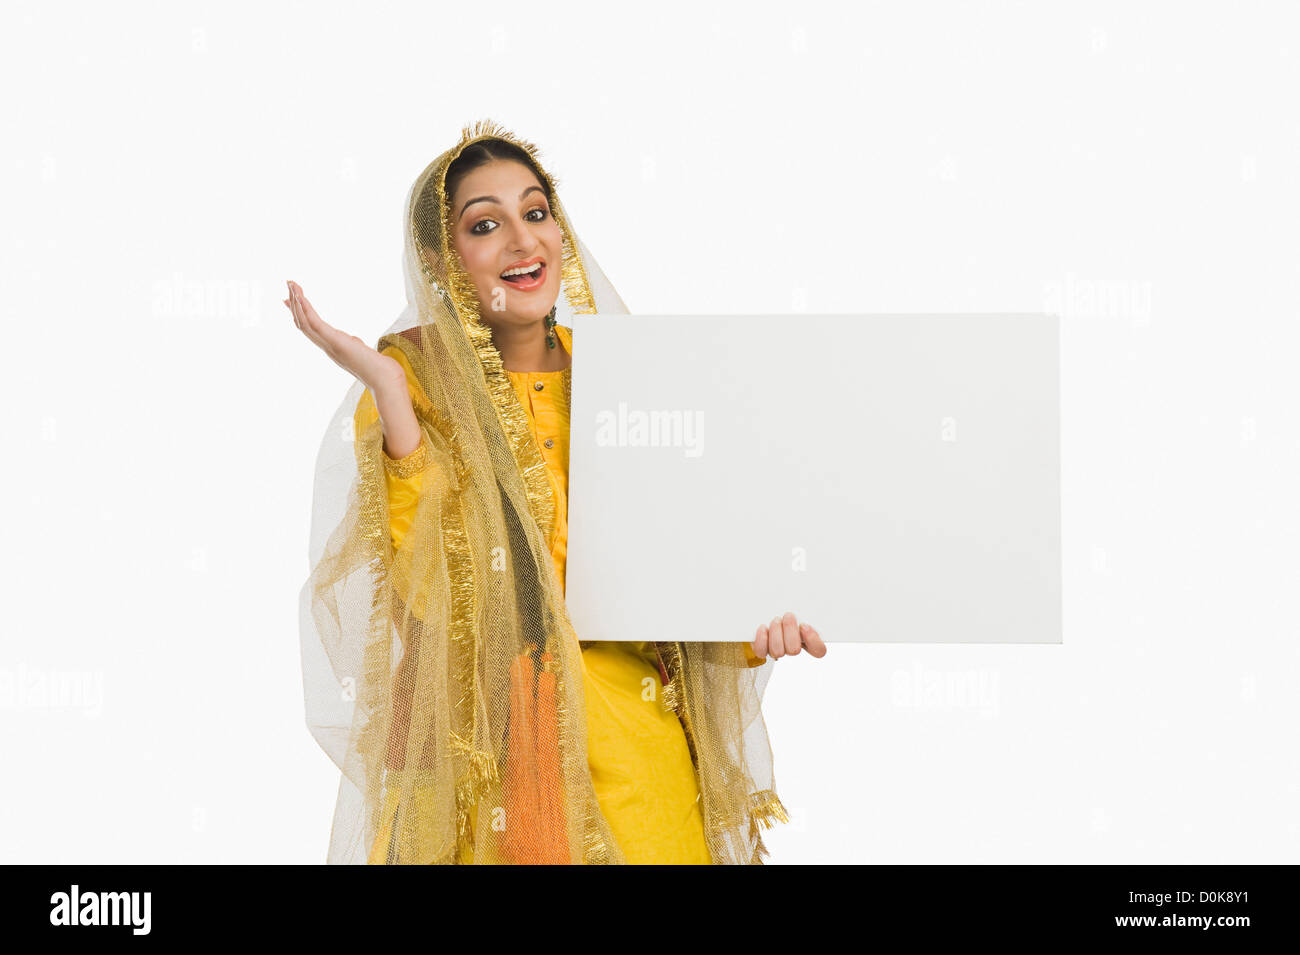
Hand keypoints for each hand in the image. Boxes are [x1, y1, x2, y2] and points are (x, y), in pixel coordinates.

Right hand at [285, 280, 404, 393]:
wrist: (383, 379)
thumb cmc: (377, 368)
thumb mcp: (361, 351)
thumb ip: (354, 345)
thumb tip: (354, 341)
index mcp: (330, 347)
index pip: (308, 329)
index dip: (298, 314)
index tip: (289, 300)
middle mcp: (325, 346)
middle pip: (302, 323)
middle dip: (294, 304)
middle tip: (288, 284)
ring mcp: (328, 344)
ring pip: (304, 322)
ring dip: (297, 302)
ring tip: (291, 284)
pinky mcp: (335, 341)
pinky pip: (315, 324)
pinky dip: (306, 310)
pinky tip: (301, 297)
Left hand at [753, 611, 826, 659]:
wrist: (765, 609)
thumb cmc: (786, 607)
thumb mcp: (798, 604)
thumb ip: (805, 605)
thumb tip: (810, 595)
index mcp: (807, 638)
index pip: (818, 650)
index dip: (813, 641)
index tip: (804, 625)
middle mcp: (793, 646)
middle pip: (794, 650)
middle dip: (790, 631)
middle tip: (788, 616)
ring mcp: (778, 649)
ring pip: (778, 652)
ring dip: (776, 634)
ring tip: (776, 620)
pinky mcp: (763, 649)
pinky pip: (762, 651)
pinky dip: (762, 639)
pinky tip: (763, 628)